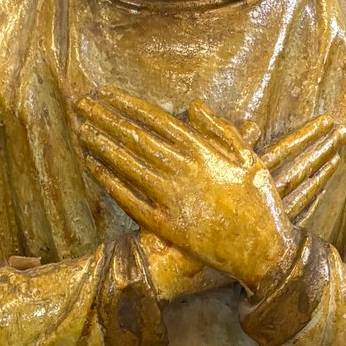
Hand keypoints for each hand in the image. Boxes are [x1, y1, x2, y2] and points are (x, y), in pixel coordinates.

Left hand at [76, 89, 337, 291]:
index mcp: (204, 151)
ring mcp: (174, 199)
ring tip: (81, 130)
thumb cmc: (260, 203)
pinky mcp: (167, 226)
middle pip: (136, 138)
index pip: (156, 120)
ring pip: (129, 165)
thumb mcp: (250, 158)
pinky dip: (110, 182)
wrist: (265, 252)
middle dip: (106, 118)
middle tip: (81, 105)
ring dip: (102, 145)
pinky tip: (93, 167)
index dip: (127, 105)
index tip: (105, 93)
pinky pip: (131, 200)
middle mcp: (185, 171)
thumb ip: (221, 129)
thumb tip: (194, 105)